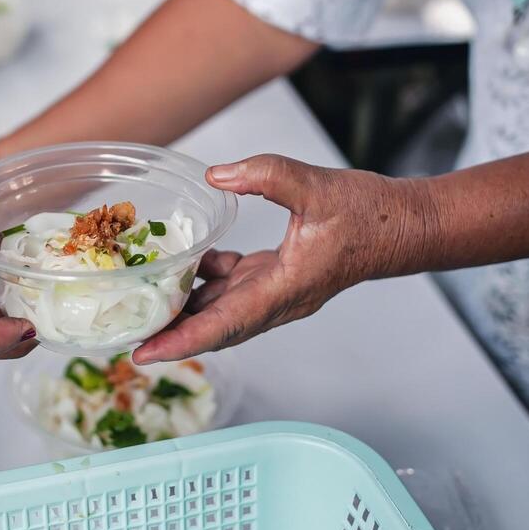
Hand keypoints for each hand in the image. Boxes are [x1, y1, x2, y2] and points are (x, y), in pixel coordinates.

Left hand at [133, 155, 433, 363]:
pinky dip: (208, 281)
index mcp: (285, 288)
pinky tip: (192, 260)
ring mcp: (279, 292)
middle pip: (214, 329)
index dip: (180, 341)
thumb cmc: (368, 213)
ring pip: (222, 311)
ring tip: (142, 306)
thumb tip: (216, 175)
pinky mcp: (280, 278)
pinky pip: (235, 289)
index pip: (224, 324)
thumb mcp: (315, 185)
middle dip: (170, 336)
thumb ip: (265, 175)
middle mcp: (278, 300)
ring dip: (185, 311)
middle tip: (125, 338)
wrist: (403, 225)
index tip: (143, 354)